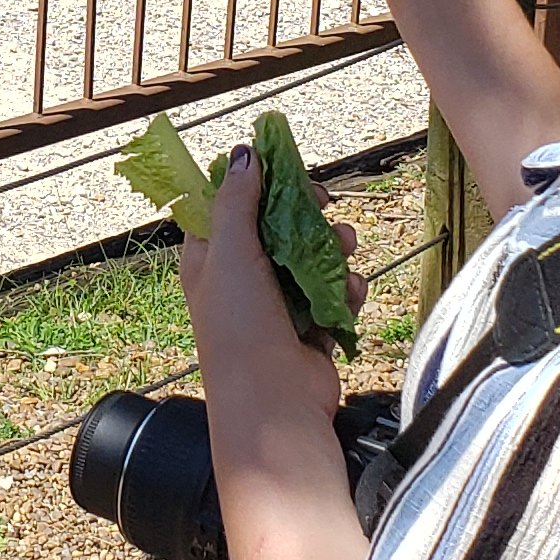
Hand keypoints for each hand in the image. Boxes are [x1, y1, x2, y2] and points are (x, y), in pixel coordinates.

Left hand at [176, 148, 354, 467]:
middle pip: (279, 227)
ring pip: (313, 257)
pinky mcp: (310, 327)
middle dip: (306, 215)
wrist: (275, 408)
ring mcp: (278, 305)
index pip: (230, 206)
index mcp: (210, 260)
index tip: (285, 169)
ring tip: (343, 251)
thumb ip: (238, 201)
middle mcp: (242, 280)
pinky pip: (334, 292)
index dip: (258, 184)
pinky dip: (345, 289)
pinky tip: (349, 293)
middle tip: (324, 204)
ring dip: (333, 250)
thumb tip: (243, 152)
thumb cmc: (241, 332)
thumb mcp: (231, 254)